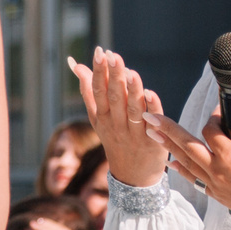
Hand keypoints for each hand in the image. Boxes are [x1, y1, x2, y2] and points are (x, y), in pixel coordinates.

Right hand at [68, 50, 168, 188]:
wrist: (133, 177)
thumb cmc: (115, 139)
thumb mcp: (98, 118)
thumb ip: (88, 91)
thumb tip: (76, 64)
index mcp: (102, 118)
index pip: (98, 92)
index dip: (99, 72)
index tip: (99, 52)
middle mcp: (117, 125)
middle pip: (115, 98)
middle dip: (114, 76)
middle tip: (114, 56)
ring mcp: (135, 134)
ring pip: (133, 110)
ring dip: (132, 91)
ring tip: (131, 73)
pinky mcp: (154, 141)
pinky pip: (154, 123)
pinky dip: (153, 108)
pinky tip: (151, 93)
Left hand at [149, 110, 230, 227]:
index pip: (210, 130)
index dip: (213, 118)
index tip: (218, 113)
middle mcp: (217, 169)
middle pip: (186, 144)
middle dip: (166, 128)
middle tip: (149, 116)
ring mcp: (214, 184)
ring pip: (185, 162)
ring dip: (168, 147)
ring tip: (152, 134)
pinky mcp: (216, 195)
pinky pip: (193, 179)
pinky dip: (181, 170)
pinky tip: (170, 163)